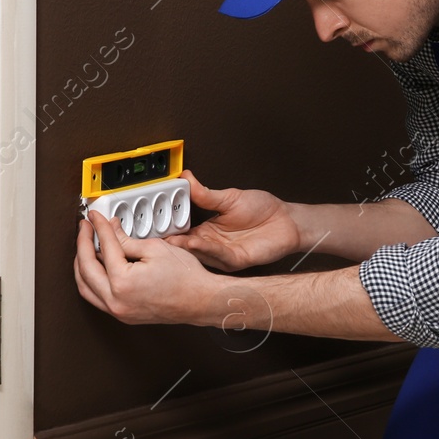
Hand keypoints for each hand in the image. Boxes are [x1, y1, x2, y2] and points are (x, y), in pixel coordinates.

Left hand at [75, 209, 213, 324]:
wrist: (201, 300)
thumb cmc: (186, 279)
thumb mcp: (155, 249)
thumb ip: (126, 239)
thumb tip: (111, 231)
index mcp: (122, 283)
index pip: (104, 247)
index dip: (99, 227)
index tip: (95, 218)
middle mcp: (116, 301)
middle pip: (85, 268)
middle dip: (82, 244)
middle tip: (86, 228)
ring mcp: (118, 311)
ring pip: (85, 287)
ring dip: (81, 265)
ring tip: (86, 246)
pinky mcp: (123, 314)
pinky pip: (96, 297)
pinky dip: (91, 280)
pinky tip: (96, 267)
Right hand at [163, 170, 302, 270]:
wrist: (287, 220)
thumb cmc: (263, 210)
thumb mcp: (229, 197)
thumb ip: (205, 194)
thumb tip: (186, 178)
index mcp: (207, 229)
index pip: (181, 230)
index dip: (166, 228)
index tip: (151, 223)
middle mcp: (212, 244)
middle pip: (185, 245)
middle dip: (170, 242)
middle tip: (155, 236)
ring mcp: (222, 254)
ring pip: (198, 253)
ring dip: (185, 246)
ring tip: (172, 240)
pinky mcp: (235, 260)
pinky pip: (217, 255)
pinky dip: (205, 248)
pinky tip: (195, 241)